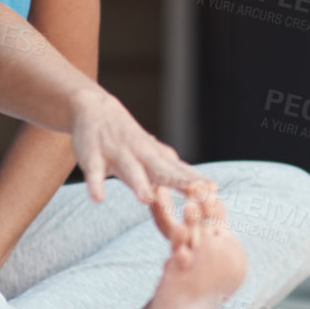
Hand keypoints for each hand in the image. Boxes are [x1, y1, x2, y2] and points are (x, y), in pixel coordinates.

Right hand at [67, 86, 222, 243]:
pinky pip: (94, 173)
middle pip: (164, 171)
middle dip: (180, 183)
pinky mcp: (94, 156)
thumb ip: (168, 178)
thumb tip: (188, 197)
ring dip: (138, 184)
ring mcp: (118, 154)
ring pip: (130, 171)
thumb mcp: (151, 159)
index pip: (182, 173)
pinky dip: (96, 184)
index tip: (215, 198)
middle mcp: (142, 155)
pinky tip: (98, 198)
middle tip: (197, 195)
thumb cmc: (130, 142)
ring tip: (146, 199)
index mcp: (158, 158)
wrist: (97, 110)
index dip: (198, 185)